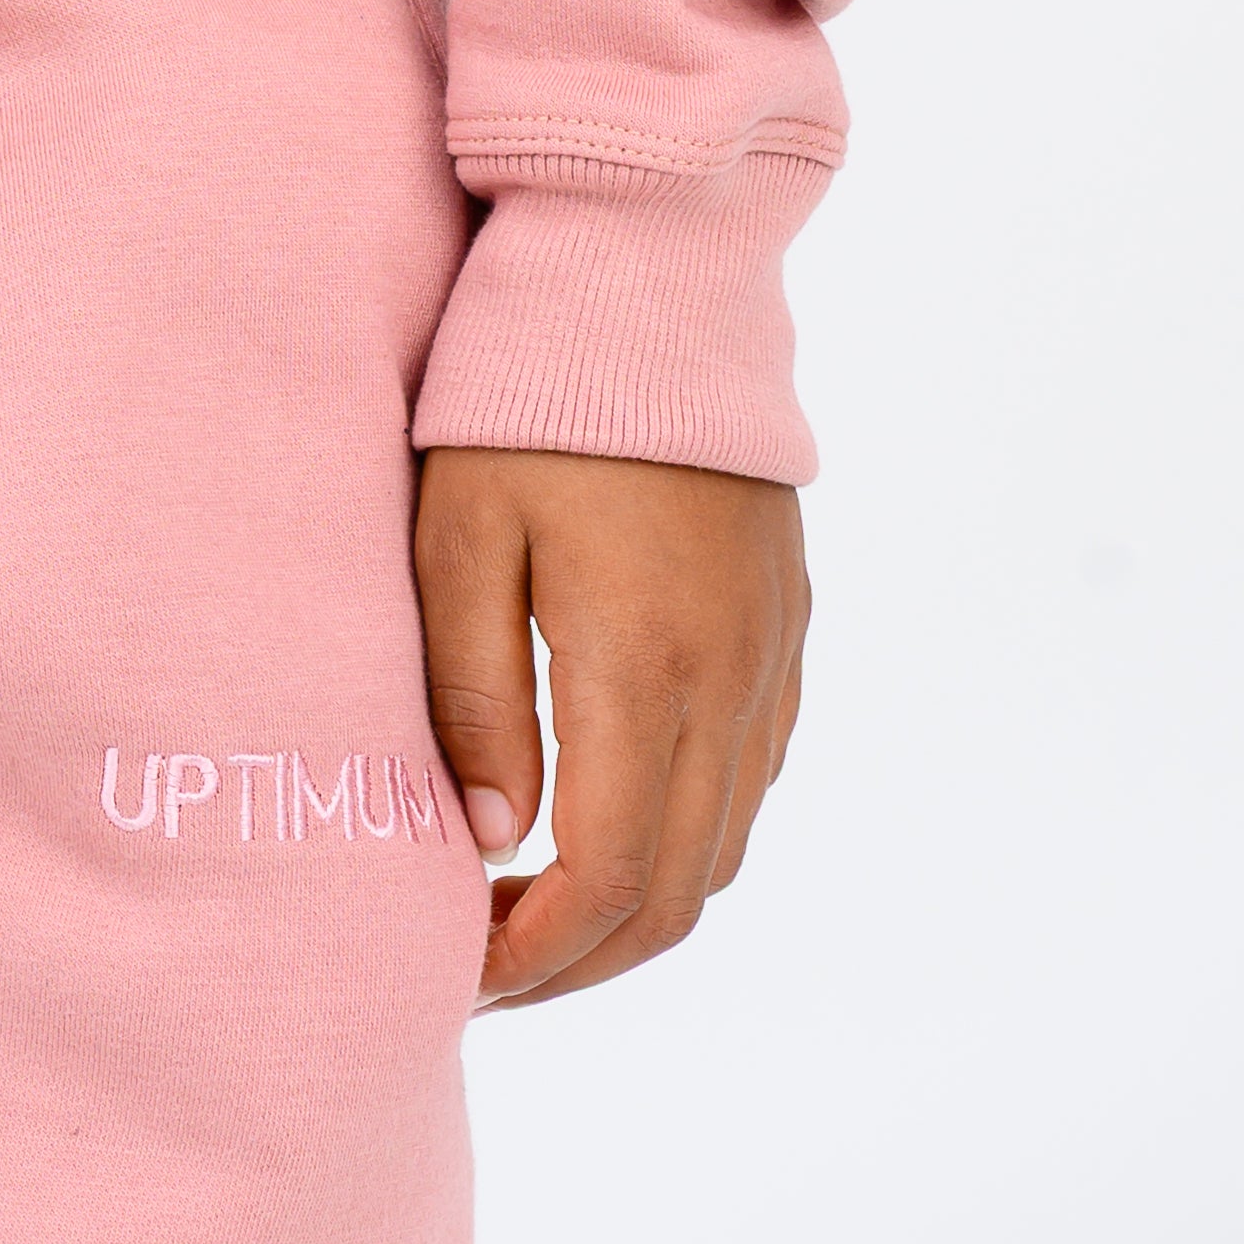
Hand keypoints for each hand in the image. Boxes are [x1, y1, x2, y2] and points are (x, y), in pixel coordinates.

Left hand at [415, 445, 806, 1009]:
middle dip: (582, 960)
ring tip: (534, 906)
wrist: (651, 271)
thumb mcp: (461, 530)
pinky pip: (749, 775)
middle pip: (676, 894)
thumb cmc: (527, 393)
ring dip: (636, 905)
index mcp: (643, 665)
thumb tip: (490, 837)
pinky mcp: (784, 623)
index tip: (459, 972)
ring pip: (722, 846)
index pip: (605, 878)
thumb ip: (473, 693)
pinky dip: (685, 834)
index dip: (535, 954)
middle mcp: (729, 680)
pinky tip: (608, 815)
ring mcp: (771, 654)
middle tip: (489, 971)